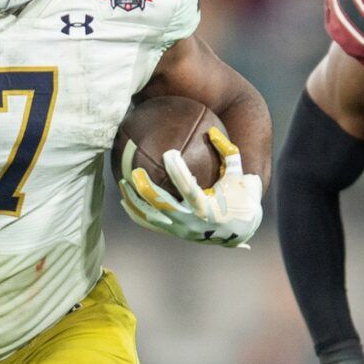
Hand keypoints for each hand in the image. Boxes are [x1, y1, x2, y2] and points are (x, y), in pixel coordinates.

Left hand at [118, 127, 263, 246]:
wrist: (241, 231)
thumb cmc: (241, 198)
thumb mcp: (240, 175)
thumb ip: (228, 152)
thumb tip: (212, 131)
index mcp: (208, 208)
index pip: (189, 188)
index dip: (178, 170)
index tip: (169, 152)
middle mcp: (192, 222)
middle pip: (163, 206)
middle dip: (147, 190)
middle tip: (135, 171)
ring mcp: (181, 230)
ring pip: (151, 218)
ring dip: (134, 201)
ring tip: (122, 183)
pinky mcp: (174, 233)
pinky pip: (150, 224)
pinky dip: (136, 213)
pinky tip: (125, 200)